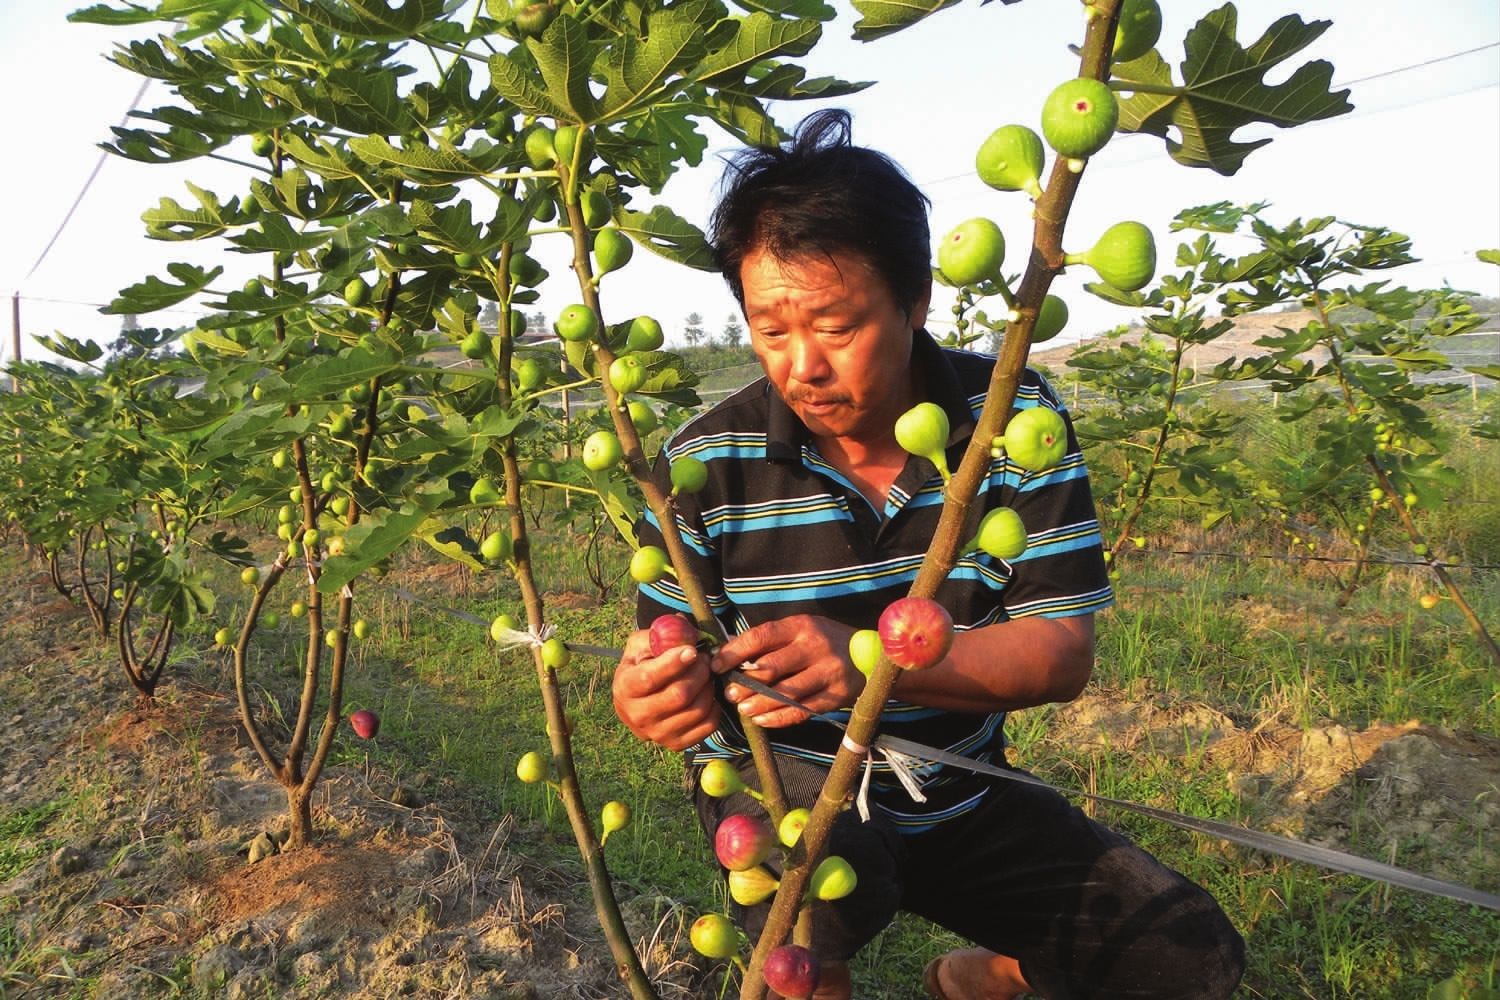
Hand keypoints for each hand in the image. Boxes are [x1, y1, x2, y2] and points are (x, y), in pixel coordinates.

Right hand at [612, 629, 720, 750]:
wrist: (638, 700)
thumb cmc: (642, 665)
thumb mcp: (642, 644)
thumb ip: (660, 634)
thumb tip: (685, 629)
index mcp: (625, 688)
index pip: (650, 678)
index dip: (674, 663)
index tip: (692, 650)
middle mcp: (637, 715)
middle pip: (679, 695)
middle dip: (699, 672)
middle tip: (705, 658)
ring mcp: (657, 734)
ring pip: (696, 710)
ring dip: (709, 687)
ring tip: (707, 674)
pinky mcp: (676, 744)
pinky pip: (708, 725)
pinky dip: (714, 706)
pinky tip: (707, 693)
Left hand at [710, 615, 864, 727]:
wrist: (873, 657)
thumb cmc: (825, 641)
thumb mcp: (802, 629)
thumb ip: (771, 641)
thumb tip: (729, 651)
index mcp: (801, 626)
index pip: (761, 636)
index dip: (734, 651)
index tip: (716, 664)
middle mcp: (815, 647)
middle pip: (771, 668)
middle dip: (743, 683)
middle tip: (728, 693)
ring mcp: (827, 673)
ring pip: (784, 693)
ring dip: (758, 704)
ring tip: (742, 709)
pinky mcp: (835, 696)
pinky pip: (801, 711)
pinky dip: (778, 718)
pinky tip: (761, 720)